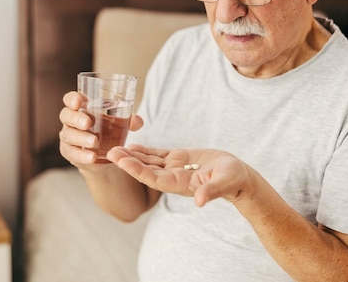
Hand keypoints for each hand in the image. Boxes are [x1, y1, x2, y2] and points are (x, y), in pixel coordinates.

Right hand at [59, 91, 143, 165]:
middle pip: (66, 115)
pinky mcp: (69, 152)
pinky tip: (92, 157)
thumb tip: (137, 121)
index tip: (79, 101)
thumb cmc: (109, 130)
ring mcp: (68, 136)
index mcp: (82, 107)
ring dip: (81, 138)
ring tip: (94, 141)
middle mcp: (71, 120)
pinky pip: (72, 153)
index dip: (72, 98)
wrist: (104, 155)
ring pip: (68, 134)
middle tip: (88, 123)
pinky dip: (82, 155)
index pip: (70, 99)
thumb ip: (129, 120)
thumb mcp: (120, 123)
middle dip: (76, 118)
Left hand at [107, 144, 250, 206]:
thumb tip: (199, 201)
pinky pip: (158, 155)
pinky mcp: (179, 160)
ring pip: (149, 162)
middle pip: (146, 170)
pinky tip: (132, 145)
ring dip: (132, 156)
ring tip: (115, 147)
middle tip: (110, 151)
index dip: (137, 170)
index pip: (153, 178)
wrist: (238, 178)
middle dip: (128, 162)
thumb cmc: (233, 180)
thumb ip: (211, 191)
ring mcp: (175, 169)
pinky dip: (145, 150)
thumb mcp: (224, 183)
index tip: (121, 162)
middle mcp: (173, 178)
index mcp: (181, 184)